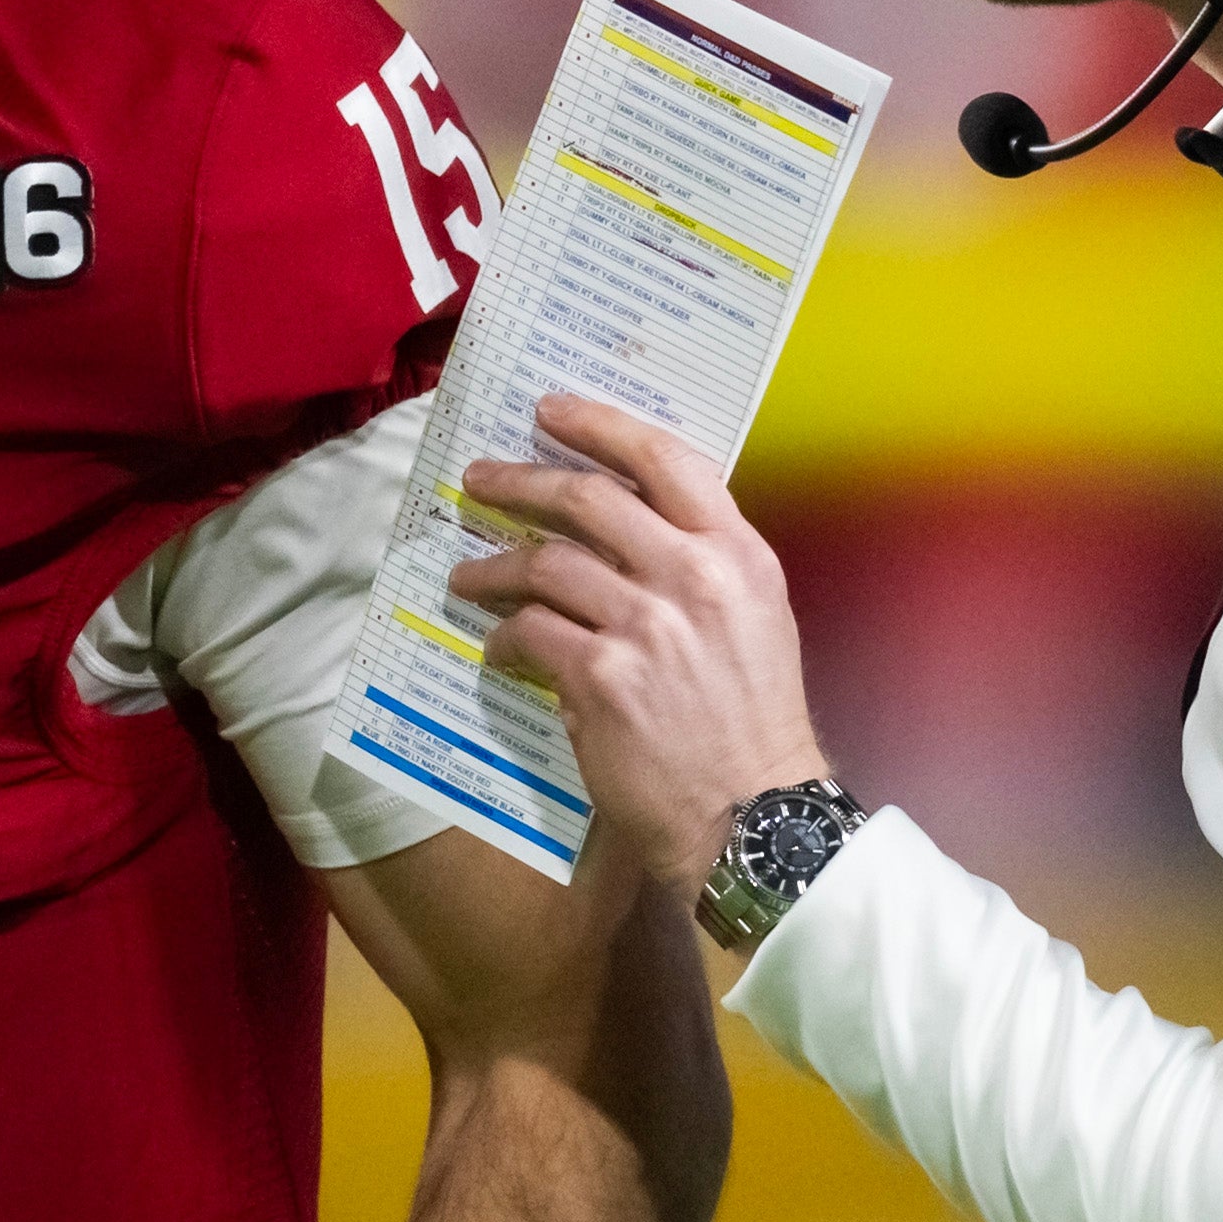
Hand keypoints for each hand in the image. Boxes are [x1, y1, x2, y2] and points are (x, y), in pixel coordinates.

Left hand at [442, 391, 830, 892]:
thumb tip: (624, 529)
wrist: (751, 810)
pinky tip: (497, 644)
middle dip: (522, 481)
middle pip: (589, 500)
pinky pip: (532, 634)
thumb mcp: (755, 618)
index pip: (666, 459)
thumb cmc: (753, 719)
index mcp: (738, 553)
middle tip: (480, 479)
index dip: (600, 426)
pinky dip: (506, 636)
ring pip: (545, 564)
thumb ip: (699, 564)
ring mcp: (645, 626)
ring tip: (467, 575)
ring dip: (494, 566)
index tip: (550, 410)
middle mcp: (694, 577)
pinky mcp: (601, 677)